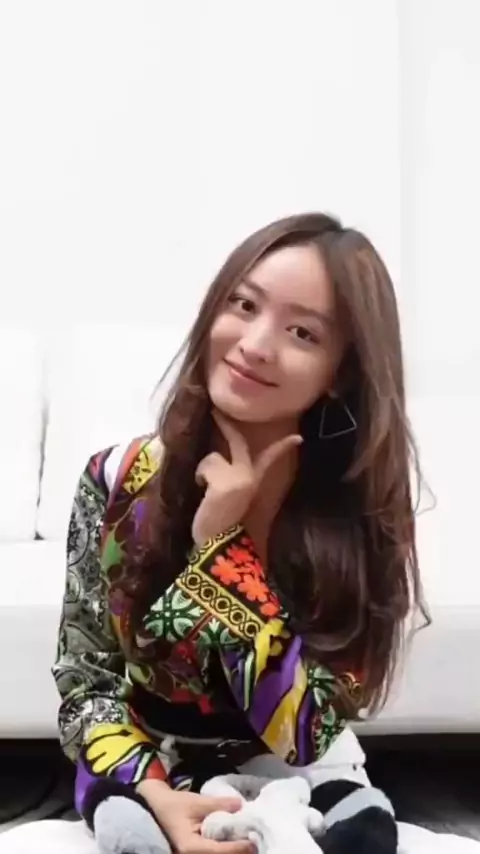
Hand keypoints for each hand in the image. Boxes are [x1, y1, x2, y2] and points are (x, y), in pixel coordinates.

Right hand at [138, 782, 253, 853]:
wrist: (152, 808)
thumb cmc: (171, 805)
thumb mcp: (195, 802)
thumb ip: (218, 804)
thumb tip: (241, 805)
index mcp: (191, 848)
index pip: (221, 851)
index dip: (239, 847)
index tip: (254, 840)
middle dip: (238, 850)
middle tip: (255, 839)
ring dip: (232, 849)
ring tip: (247, 839)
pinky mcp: (194, 852)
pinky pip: (212, 852)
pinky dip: (224, 847)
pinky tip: (233, 838)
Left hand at [192, 411, 301, 546]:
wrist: (214, 544)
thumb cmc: (217, 524)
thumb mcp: (229, 496)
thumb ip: (230, 477)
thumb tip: (216, 459)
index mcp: (253, 482)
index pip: (270, 460)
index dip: (282, 447)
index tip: (298, 438)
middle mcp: (250, 476)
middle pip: (238, 443)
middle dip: (226, 425)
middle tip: (215, 411)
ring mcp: (239, 476)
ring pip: (212, 457)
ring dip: (203, 471)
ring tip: (204, 491)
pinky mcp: (225, 480)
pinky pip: (205, 467)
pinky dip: (199, 478)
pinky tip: (203, 494)